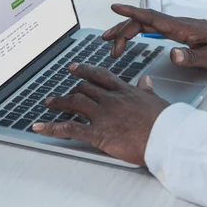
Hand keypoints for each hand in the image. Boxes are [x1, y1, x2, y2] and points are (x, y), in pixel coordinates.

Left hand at [33, 63, 169, 165]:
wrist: (166, 138)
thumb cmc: (165, 123)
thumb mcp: (157, 102)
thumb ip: (146, 92)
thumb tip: (145, 82)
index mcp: (125, 91)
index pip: (100, 76)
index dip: (84, 70)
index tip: (75, 68)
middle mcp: (110, 99)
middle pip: (84, 88)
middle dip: (70, 89)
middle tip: (60, 92)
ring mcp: (102, 115)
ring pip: (74, 102)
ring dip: (59, 102)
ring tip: (49, 103)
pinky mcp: (97, 133)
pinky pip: (69, 128)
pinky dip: (51, 127)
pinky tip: (40, 127)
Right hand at [102, 4, 206, 69]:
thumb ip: (191, 56)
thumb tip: (171, 55)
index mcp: (181, 28)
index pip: (151, 17)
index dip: (131, 13)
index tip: (114, 7)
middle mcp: (175, 24)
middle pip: (142, 21)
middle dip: (122, 31)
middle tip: (108, 47)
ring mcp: (176, 26)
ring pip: (145, 23)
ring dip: (126, 30)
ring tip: (110, 42)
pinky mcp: (178, 30)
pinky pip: (151, 27)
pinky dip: (137, 30)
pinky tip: (130, 36)